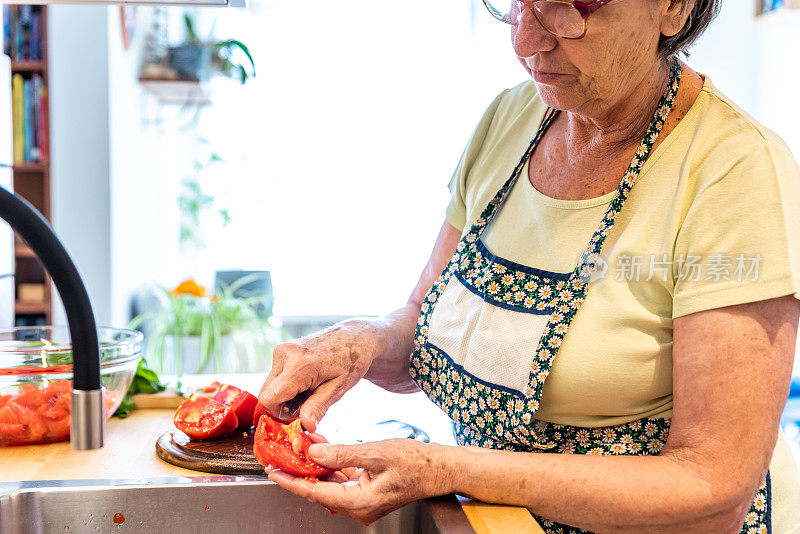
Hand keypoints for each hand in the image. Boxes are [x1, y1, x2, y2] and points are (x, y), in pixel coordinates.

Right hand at [258, 321, 383, 430]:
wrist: (355, 337)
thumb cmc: (351, 361)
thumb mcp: (339, 388)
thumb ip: (318, 407)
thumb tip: (306, 426)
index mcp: (299, 365)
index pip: (269, 398)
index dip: (282, 413)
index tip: (301, 414)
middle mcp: (284, 354)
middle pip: (266, 394)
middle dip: (283, 405)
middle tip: (308, 404)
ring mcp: (281, 350)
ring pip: (269, 386)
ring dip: (285, 395)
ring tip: (310, 390)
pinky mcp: (281, 349)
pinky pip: (275, 376)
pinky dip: (286, 385)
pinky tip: (306, 381)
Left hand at [268, 439, 449, 524]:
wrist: (442, 468)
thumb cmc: (417, 462)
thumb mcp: (376, 453)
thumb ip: (342, 454)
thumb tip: (313, 453)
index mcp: (360, 503)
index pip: (316, 493)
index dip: (292, 481)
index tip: (273, 471)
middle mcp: (359, 506)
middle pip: (320, 489)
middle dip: (301, 470)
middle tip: (281, 453)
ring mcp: (364, 499)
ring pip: (331, 481)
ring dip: (317, 463)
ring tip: (300, 444)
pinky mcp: (368, 490)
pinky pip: (343, 477)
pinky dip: (332, 462)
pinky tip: (322, 446)